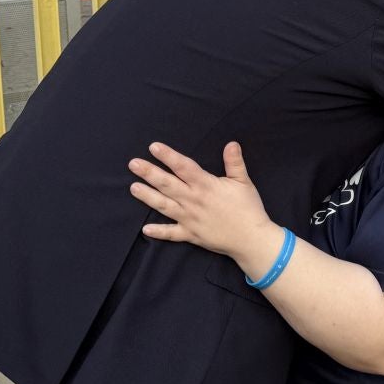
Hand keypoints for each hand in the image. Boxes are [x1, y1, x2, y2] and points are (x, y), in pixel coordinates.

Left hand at [129, 141, 278, 262]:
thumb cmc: (248, 209)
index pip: (183, 167)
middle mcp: (193, 201)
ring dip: (147, 197)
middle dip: (149, 173)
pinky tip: (146, 229)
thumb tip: (231, 143)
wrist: (251, 239)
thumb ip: (235, 162)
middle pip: (167, 184)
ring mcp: (190, 219)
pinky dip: (159, 232)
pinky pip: (172, 233)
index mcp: (206, 186)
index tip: (154, 147)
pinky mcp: (191, 235)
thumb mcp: (243, 182)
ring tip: (133, 188)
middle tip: (133, 164)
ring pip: (164, 206)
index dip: (168, 156)